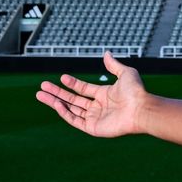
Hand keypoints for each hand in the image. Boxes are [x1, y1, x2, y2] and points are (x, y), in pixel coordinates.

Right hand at [35, 50, 149, 137]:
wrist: (140, 109)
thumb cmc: (135, 93)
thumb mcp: (126, 74)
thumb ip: (114, 65)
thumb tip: (106, 53)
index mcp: (105, 95)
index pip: (83, 89)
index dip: (72, 83)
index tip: (61, 77)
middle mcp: (98, 107)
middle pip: (73, 100)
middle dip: (57, 93)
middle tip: (42, 87)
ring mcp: (95, 118)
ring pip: (71, 110)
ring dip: (55, 102)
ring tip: (41, 94)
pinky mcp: (93, 128)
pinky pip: (75, 120)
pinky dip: (64, 112)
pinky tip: (56, 103)